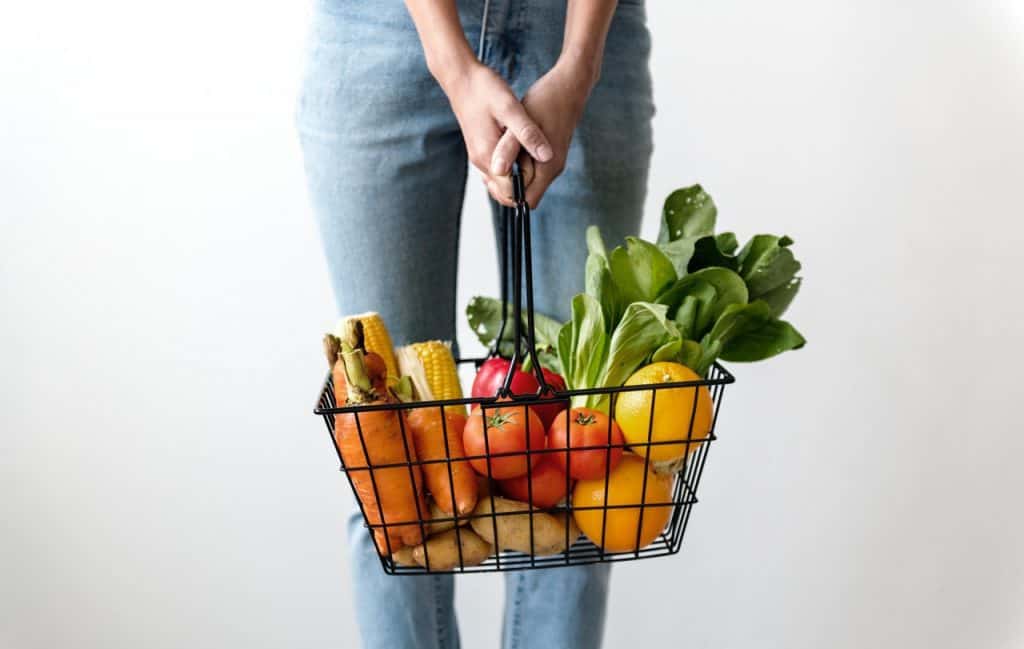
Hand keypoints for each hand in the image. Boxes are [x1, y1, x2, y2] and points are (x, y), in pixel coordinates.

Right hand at [438, 61, 553, 205]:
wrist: (461, 77)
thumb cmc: (484, 89)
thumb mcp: (511, 108)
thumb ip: (528, 134)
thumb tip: (547, 157)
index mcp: (488, 156)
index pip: (510, 192)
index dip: (529, 187)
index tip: (543, 169)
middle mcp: (481, 162)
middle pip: (504, 193)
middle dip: (525, 186)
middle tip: (541, 163)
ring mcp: (479, 157)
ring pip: (501, 183)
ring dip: (519, 177)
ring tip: (534, 156)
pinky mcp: (481, 149)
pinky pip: (498, 170)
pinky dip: (512, 168)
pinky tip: (523, 151)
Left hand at [490, 58, 595, 207]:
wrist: (569, 85)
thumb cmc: (546, 101)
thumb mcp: (522, 122)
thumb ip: (509, 148)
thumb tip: (497, 171)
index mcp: (548, 168)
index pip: (525, 201)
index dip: (506, 194)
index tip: (492, 175)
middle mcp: (552, 169)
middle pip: (524, 193)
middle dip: (506, 183)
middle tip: (493, 161)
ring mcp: (551, 163)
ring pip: (525, 180)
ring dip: (510, 171)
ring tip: (499, 151)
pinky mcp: (547, 154)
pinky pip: (528, 168)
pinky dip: (516, 161)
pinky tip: (507, 144)